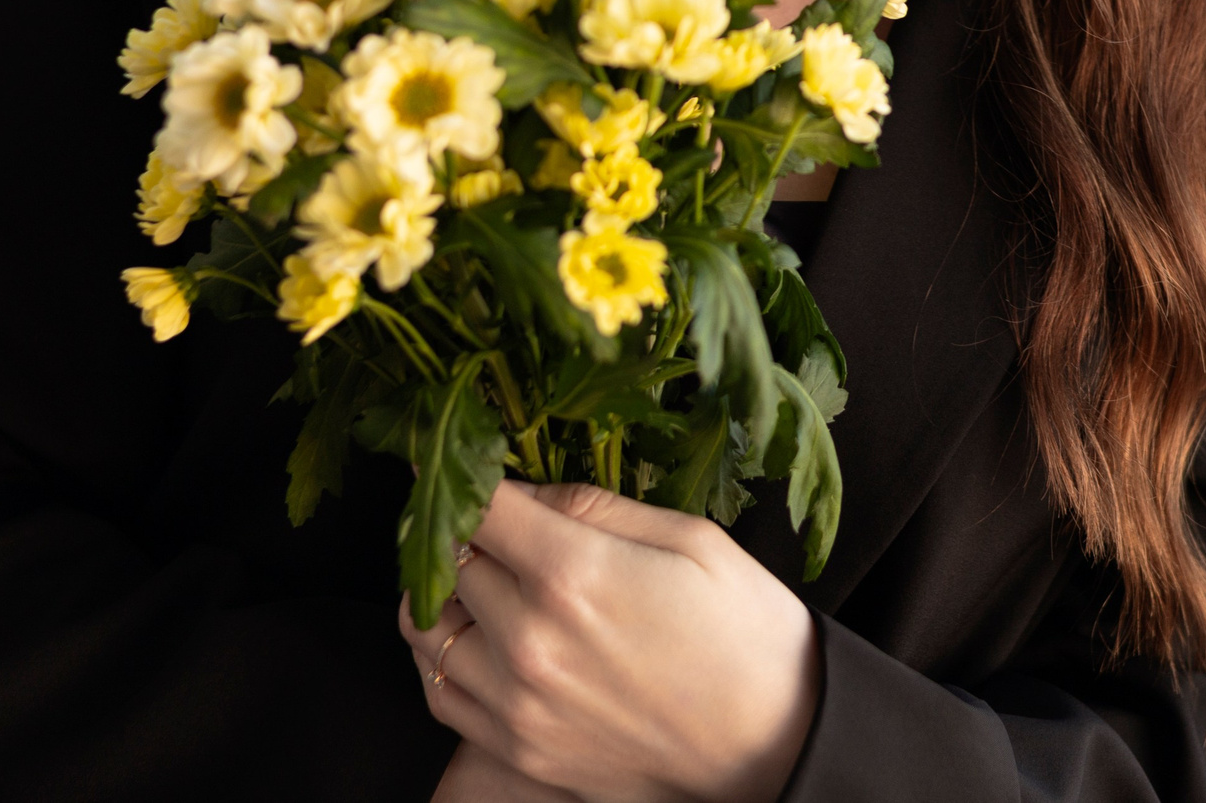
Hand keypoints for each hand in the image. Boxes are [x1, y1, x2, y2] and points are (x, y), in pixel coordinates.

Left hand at [398, 481, 819, 802]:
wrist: (778, 743)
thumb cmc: (746, 633)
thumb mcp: (688, 537)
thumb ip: (594, 506)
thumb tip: (527, 490)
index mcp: (571, 573)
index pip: (476, 504)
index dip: (464, 470)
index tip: (462, 457)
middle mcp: (529, 640)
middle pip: (450, 559)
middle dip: (466, 528)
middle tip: (492, 516)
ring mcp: (518, 703)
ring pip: (427, 628)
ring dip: (444, 592)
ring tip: (480, 576)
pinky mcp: (520, 748)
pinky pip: (441, 693)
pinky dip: (443, 657)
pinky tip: (477, 636)